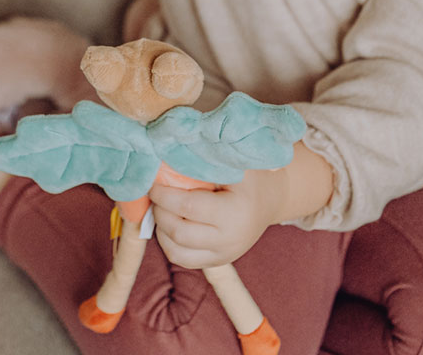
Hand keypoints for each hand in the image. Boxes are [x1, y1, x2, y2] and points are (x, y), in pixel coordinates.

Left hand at [149, 167, 285, 268]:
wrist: (271, 199)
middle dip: (160, 212)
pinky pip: (184, 260)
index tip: (151, 182)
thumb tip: (165, 160)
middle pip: (179, 233)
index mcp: (234, 212)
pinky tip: (168, 223)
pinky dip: (169, 243)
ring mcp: (223, 254)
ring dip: (161, 230)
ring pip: (177, 252)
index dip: (164, 195)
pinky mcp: (218, 261)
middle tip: (154, 194)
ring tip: (160, 208)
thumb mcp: (232, 163)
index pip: (188, 207)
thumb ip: (202, 162)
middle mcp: (229, 239)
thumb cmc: (249, 175)